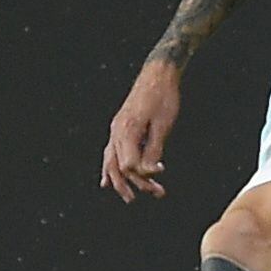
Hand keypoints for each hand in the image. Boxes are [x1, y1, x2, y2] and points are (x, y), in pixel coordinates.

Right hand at [101, 61, 181, 202]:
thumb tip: (150, 171)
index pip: (130, 164)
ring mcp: (116, 128)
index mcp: (127, 130)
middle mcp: (117, 131)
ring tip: (129, 198)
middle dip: (136, 183)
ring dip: (121, 181)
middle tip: (157, 193)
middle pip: (120, 166)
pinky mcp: (120, 126)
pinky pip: (111, 153)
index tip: (162, 173)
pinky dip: (110, 168)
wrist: (158, 73)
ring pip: (112, 162)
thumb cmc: (163, 97)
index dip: (145, 174)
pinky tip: (106, 181)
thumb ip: (154, 149)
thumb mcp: (163, 124)